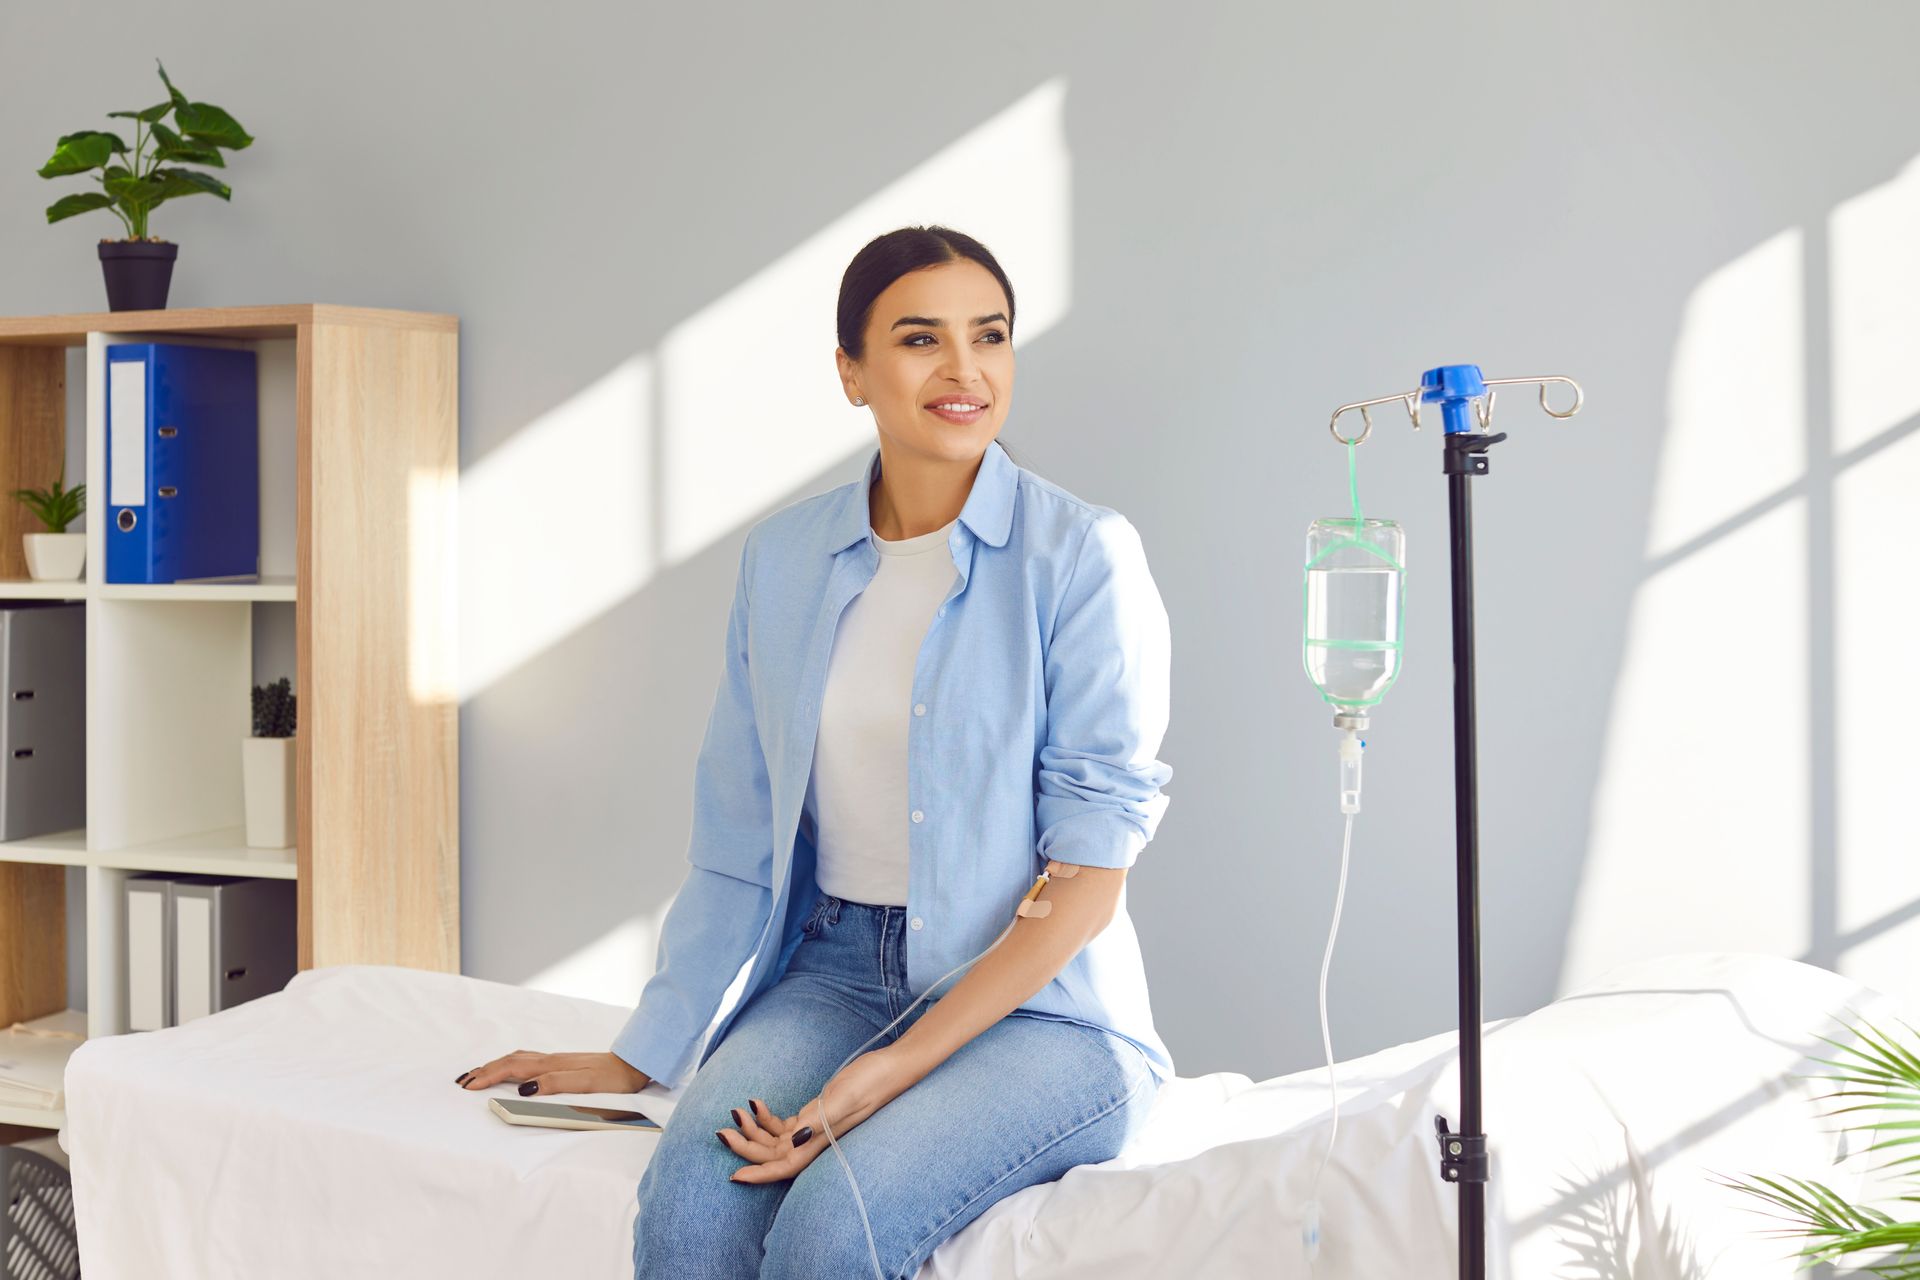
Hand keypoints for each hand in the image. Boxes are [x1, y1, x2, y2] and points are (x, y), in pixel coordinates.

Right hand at [456, 1050, 651, 1095]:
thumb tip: (526, 1088)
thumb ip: (556, 1084)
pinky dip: (511, 1064)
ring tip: (479, 1073)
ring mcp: (556, 1060)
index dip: (489, 1076)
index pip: (512, 1069)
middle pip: (510, 1061)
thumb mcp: (587, 1084)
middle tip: (463, 1081)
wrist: (634, 1065)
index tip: (469, 1085)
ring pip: (518, 1059)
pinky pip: (528, 1061)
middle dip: (485, 1070)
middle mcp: (551, 1059)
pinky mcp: (563, 1064)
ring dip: (496, 1065)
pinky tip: (512, 1069)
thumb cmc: (613, 1079)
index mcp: (552, 1066)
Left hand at [717, 1047, 917, 1184]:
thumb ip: (819, 1119)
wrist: (890, 1067)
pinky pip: (784, 1125)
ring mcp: (814, 1128)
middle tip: (722, 1130)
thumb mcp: (844, 1098)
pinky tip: (756, 1103)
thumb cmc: (872, 1082)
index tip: (734, 1175)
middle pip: (774, 1155)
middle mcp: (815, 1140)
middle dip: (746, 1147)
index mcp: (821, 1141)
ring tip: (735, 1112)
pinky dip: (766, 1118)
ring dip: (752, 1131)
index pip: (785, 1166)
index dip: (760, 1173)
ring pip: (775, 1141)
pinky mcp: (815, 1115)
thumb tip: (792, 1141)